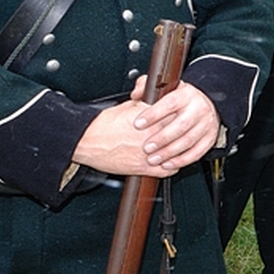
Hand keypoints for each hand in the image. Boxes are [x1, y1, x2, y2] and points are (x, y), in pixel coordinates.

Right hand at [71, 81, 221, 176]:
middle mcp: (152, 137)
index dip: (183, 117)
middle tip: (187, 132)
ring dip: (180, 152)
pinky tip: (173, 163)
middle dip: (183, 134)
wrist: (86, 141)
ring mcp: (149, 154)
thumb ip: (147, 106)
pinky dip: (172, 167)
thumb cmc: (103, 124)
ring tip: (182, 148)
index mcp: (151, 120)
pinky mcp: (143, 168)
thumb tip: (157, 103)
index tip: (185, 117)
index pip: (177, 117)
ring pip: (175, 154)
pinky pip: (167, 170)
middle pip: (179, 135)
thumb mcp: (128, 107)